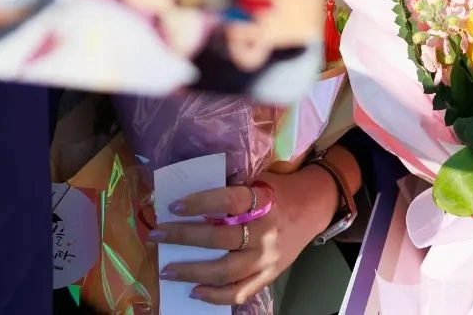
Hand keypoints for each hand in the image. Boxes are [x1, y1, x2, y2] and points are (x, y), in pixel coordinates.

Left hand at [153, 162, 344, 305]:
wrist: (315, 206)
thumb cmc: (281, 189)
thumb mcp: (260, 178)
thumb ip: (233, 186)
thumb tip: (191, 192)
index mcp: (263, 200)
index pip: (227, 201)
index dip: (199, 203)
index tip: (173, 206)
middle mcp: (265, 231)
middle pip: (219, 238)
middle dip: (183, 237)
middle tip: (157, 235)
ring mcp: (267, 258)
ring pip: (225, 271)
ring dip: (191, 271)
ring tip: (167, 268)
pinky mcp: (269, 275)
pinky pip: (239, 292)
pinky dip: (214, 295)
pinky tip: (194, 290)